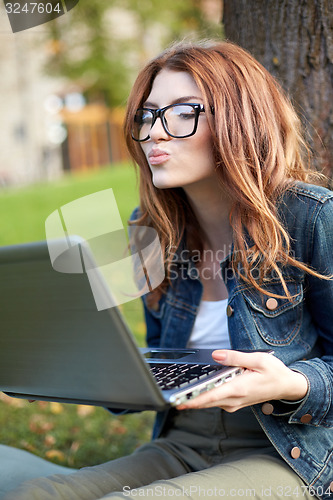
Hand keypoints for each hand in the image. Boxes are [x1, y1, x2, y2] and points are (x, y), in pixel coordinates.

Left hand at [177, 350, 307, 411]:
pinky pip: (216, 401)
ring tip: (179, 391)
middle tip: (170, 396)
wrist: (287, 386)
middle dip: (188, 400)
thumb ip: (235, 358)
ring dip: (195, 398)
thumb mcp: (258, 359)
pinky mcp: (234, 402)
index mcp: (239, 388)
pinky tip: (196, 389)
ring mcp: (234, 403)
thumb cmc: (274, 372)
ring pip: (210, 402)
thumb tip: (215, 355)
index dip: (194, 399)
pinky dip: (205, 397)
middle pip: (206, 401)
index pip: (211, 396)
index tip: (179, 401)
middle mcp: (235, 399)